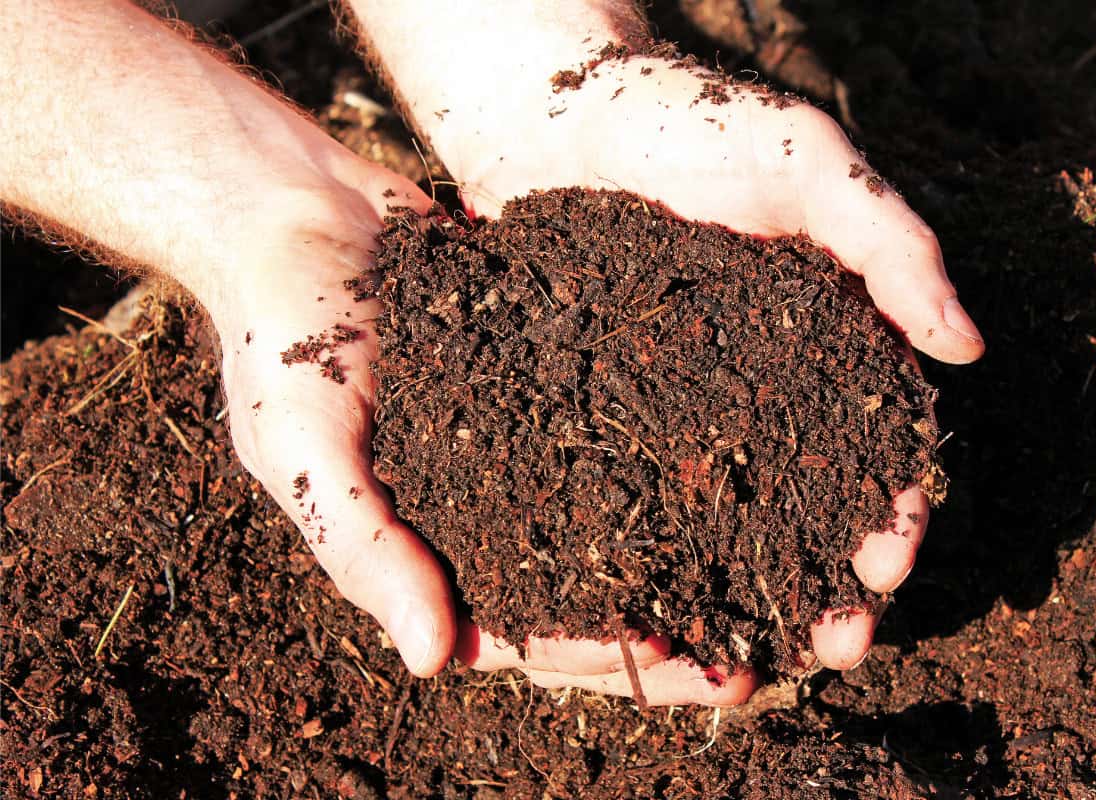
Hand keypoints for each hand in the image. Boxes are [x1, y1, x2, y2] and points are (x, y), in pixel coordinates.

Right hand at [213, 163, 756, 704]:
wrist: (301, 212)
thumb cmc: (279, 334)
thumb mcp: (304, 443)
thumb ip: (362, 546)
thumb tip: (433, 660)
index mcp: (429, 550)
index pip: (525, 632)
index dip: (605, 658)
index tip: (683, 664)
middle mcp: (488, 509)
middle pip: (592, 593)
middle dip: (670, 630)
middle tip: (756, 656)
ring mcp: (528, 443)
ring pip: (623, 519)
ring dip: (692, 554)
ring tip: (777, 577)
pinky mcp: (557, 376)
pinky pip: (623, 424)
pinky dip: (677, 448)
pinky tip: (745, 451)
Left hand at [409, 52, 984, 670]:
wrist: (555, 113)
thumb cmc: (690, 122)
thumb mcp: (806, 163)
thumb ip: (890, 243)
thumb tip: (968, 347)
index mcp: (829, 337)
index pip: (880, 442)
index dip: (894, 510)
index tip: (887, 571)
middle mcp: (764, 385)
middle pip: (812, 500)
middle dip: (831, 578)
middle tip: (833, 649)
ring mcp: (685, 404)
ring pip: (731, 515)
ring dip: (751, 589)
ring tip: (753, 657)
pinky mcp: (611, 406)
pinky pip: (641, 490)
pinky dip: (659, 551)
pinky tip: (656, 603)